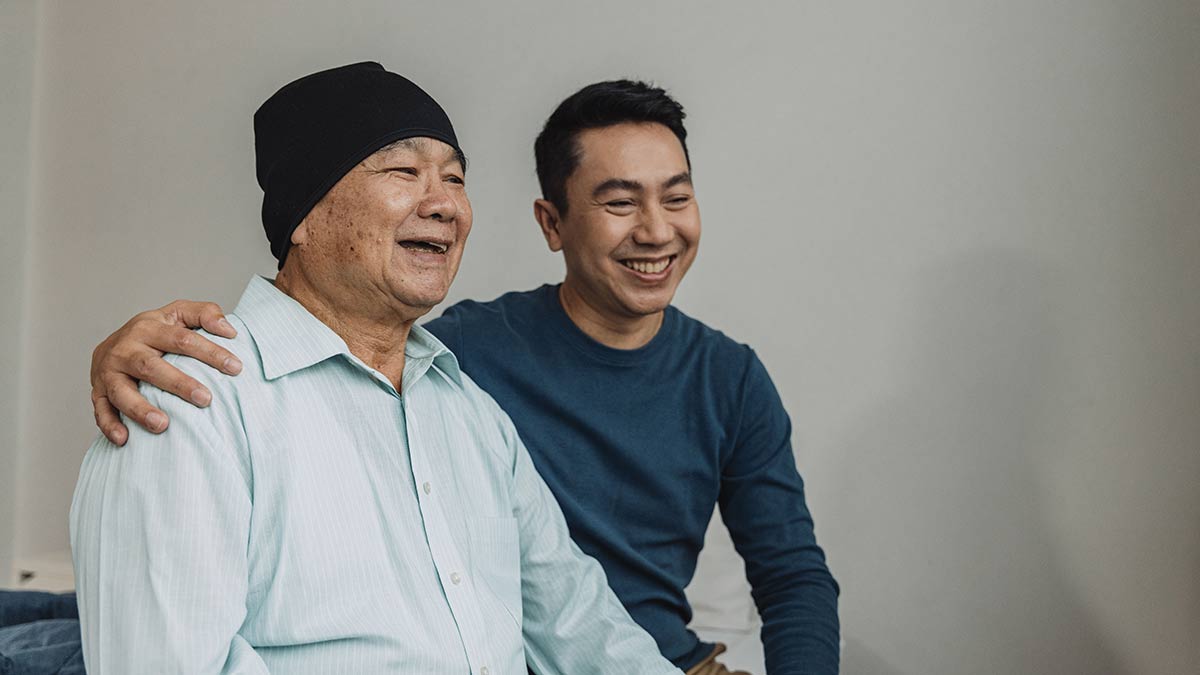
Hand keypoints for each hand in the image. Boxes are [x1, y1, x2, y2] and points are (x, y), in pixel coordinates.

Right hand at [91, 300, 242, 445]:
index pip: (182, 339)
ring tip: (163, 424)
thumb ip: (205, 313)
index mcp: (148, 327)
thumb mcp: (178, 314)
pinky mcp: (97, 392)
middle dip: (178, 384)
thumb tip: (230, 331)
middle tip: (205, 399)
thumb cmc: (156, 332)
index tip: (236, 368)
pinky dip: (110, 425)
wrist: (112, 343)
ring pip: (121, 391)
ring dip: (140, 408)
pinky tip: (125, 438)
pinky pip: (101, 410)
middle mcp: (125, 348)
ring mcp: (108, 371)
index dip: (210, 352)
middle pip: (150, 366)